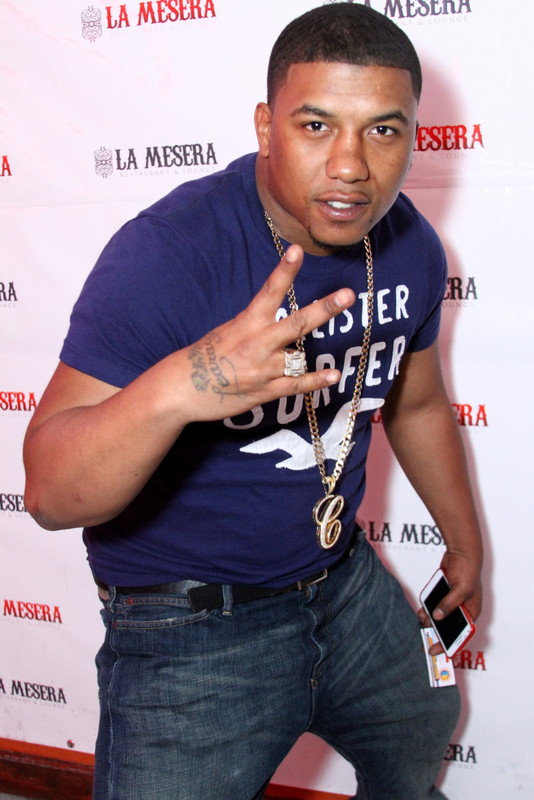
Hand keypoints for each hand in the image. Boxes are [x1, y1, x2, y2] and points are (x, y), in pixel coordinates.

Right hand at [183, 244, 354, 421]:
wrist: (183, 388)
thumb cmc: (205, 356)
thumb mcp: (228, 330)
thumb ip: (255, 324)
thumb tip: (277, 317)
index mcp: (247, 323)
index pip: (269, 291)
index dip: (285, 270)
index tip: (297, 250)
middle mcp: (258, 343)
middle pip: (297, 323)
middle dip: (324, 309)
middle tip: (347, 295)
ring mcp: (264, 368)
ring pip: (300, 358)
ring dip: (316, 357)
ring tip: (346, 355)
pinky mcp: (266, 391)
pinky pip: (297, 385)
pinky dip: (317, 381)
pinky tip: (334, 376)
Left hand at [417, 549, 482, 655]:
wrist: (461, 553)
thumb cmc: (468, 570)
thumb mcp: (460, 590)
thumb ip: (449, 604)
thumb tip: (437, 617)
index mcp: (472, 613)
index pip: (461, 635)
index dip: (449, 645)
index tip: (435, 651)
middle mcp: (463, 610)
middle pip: (449, 628)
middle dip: (436, 632)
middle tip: (424, 638)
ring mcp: (453, 603)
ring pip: (439, 618)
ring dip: (430, 620)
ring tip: (421, 619)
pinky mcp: (444, 595)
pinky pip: (434, 607)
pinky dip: (427, 609)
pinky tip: (421, 610)